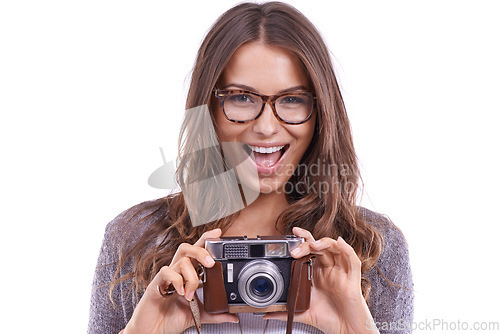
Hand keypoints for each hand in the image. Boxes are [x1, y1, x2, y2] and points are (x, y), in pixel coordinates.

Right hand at [122, 228, 238, 333]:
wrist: (153, 331)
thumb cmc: (171, 319)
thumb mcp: (199, 315)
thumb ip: (216, 314)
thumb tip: (233, 316)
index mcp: (187, 274)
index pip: (196, 251)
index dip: (206, 239)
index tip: (219, 233)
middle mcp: (177, 272)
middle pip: (186, 248)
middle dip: (201, 251)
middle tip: (211, 263)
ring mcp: (166, 278)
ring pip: (180, 260)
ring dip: (191, 275)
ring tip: (191, 293)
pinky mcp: (155, 285)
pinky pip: (166, 272)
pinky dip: (177, 280)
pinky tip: (180, 292)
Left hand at [262, 227, 378, 333]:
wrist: (345, 332)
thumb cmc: (329, 320)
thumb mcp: (303, 312)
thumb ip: (285, 311)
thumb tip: (266, 314)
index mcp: (318, 273)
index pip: (311, 250)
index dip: (303, 240)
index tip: (291, 234)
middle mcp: (330, 269)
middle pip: (320, 246)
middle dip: (308, 243)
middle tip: (296, 250)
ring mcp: (341, 272)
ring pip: (336, 248)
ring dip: (324, 242)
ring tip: (313, 245)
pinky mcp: (353, 279)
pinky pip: (352, 260)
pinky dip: (347, 249)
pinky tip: (339, 243)